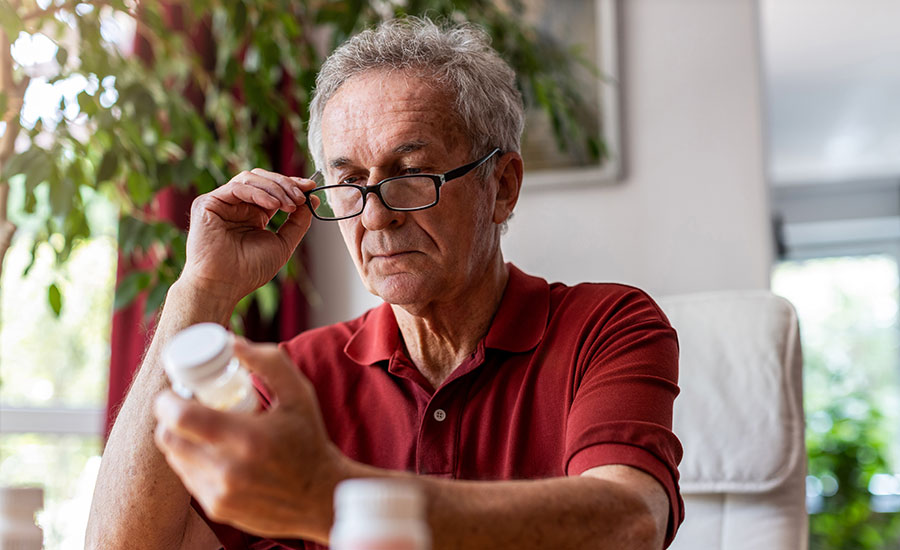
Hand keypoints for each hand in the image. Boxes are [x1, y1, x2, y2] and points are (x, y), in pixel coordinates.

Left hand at [153, 337, 344, 540]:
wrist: (322, 496)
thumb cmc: (309, 439)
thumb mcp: (299, 394)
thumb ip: (268, 362)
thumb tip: (231, 342)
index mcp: (246, 438)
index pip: (179, 417)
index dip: (167, 400)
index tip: (178, 391)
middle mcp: (227, 470)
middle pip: (168, 438)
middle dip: (170, 417)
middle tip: (189, 405)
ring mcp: (220, 494)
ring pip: (175, 458)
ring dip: (181, 439)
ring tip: (205, 428)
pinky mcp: (218, 509)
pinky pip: (188, 478)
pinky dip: (194, 461)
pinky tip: (215, 452)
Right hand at [180, 169, 318, 305]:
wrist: (224, 285)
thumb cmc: (249, 271)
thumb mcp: (283, 243)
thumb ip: (297, 222)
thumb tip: (312, 199)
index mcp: (252, 214)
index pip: (272, 189)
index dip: (291, 184)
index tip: (310, 187)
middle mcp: (237, 206)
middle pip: (262, 179)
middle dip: (285, 184)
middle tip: (301, 196)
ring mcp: (221, 203)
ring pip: (250, 179)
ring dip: (275, 188)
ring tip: (290, 204)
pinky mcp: (207, 203)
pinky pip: (236, 188)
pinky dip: (259, 193)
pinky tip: (274, 205)